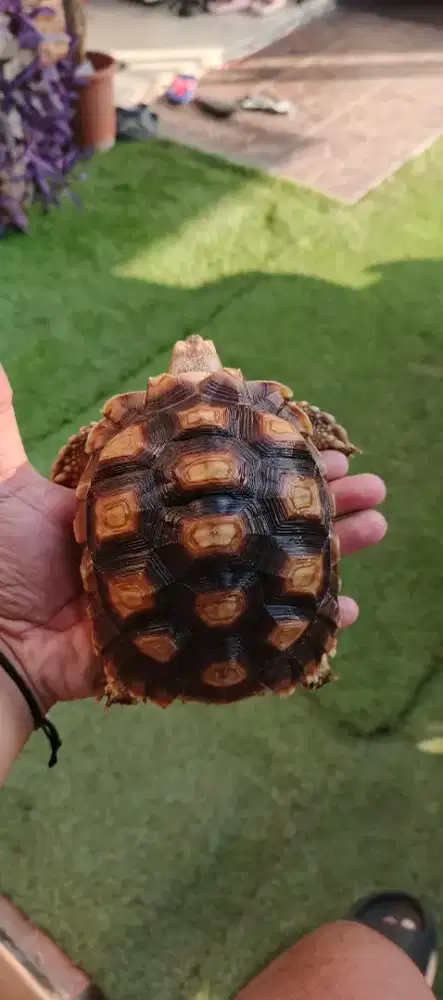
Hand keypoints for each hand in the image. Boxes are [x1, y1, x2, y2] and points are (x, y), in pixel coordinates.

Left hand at [0, 367, 385, 715]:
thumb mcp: (4, 484)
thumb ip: (4, 423)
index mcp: (150, 508)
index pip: (224, 476)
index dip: (269, 457)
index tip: (313, 434)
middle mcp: (179, 549)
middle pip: (261, 520)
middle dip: (319, 500)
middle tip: (368, 482)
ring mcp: (192, 598)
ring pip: (273, 571)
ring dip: (328, 552)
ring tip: (377, 526)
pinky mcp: (194, 645)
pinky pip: (260, 636)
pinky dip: (304, 627)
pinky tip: (347, 607)